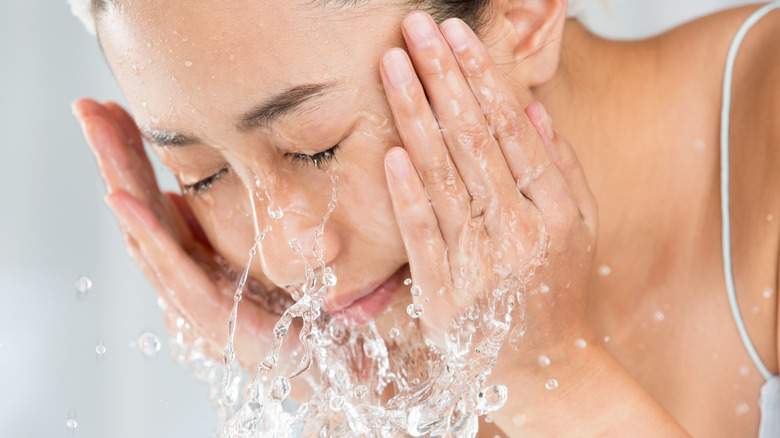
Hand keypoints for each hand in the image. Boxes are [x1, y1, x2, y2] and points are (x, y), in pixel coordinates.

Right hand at [72, 99, 299, 375]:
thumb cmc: (294, 305)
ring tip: (100, 135)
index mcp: (194, 256)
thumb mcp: (254, 250)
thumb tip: (178, 196)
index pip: (154, 197)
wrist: (329, 354)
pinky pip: (176, 269)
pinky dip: (148, 233)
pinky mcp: (213, 315)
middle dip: (114, 156)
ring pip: (148, 232)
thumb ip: (216, 228)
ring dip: (122, 180)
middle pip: (141, 209)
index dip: (132, 155)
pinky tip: (125, 198)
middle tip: (88, 107)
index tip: (112, 108)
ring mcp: (194, 296)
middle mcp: (186, 275)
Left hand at [380, 10, 596, 388]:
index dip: (482, 78)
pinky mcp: (446, 296)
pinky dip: (406, 194)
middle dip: (442, 78)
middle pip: (472, 142)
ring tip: (394, 65)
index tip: (458, 36)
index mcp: (555, 210)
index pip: (511, 130)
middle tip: (417, 28)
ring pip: (443, 178)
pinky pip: (423, 237)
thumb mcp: (579, 228)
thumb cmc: (556, 289)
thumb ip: (559, 168)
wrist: (547, 368)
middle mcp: (519, 232)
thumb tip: (531, 110)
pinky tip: (391, 152)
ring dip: (415, 116)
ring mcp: (481, 265)